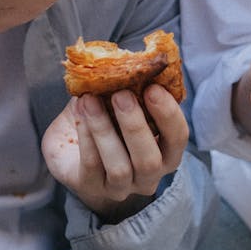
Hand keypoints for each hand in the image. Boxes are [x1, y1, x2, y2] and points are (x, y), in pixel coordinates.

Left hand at [41, 85, 187, 222]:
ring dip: (105, 130)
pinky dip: (86, 137)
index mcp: (165, 152)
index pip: (178, 138)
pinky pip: (92, 166)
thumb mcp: (121, 104)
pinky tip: (80, 112)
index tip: (153, 87)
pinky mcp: (92, 187)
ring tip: (90, 100)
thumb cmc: (108, 122)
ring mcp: (121, 187)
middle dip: (135, 125)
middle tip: (120, 94)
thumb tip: (130, 62)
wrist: (72, 150)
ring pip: (120, 168)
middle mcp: (148, 176)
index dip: (168, 114)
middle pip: (150, 160)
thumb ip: (131, 89)